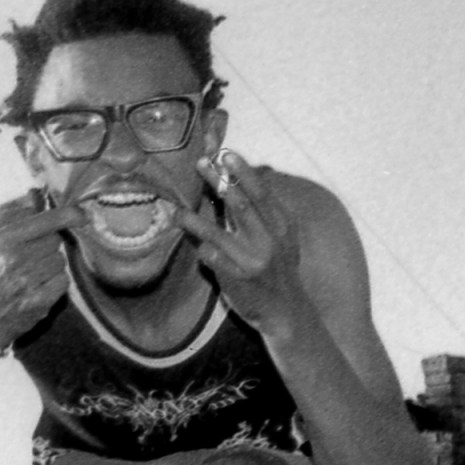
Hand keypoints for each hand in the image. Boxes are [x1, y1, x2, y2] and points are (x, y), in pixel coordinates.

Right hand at [0, 182, 82, 346]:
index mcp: (3, 239)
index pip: (46, 220)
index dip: (67, 214)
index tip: (81, 213)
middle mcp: (16, 259)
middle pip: (55, 241)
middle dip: (47, 246)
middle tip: (31, 257)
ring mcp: (28, 281)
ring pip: (59, 261)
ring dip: (51, 266)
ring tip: (32, 274)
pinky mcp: (39, 301)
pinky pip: (62, 281)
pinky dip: (56, 284)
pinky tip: (39, 287)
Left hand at [173, 150, 308, 338]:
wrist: (286, 309)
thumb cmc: (277, 268)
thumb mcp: (280, 237)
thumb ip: (261, 214)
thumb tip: (237, 183)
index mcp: (280, 224)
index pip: (261, 193)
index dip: (243, 172)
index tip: (227, 154)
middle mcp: (269, 239)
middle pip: (241, 205)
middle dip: (220, 182)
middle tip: (201, 164)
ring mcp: (253, 260)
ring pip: (220, 234)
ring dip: (197, 220)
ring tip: (178, 212)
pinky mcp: (239, 279)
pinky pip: (215, 260)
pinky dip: (205, 251)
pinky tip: (197, 248)